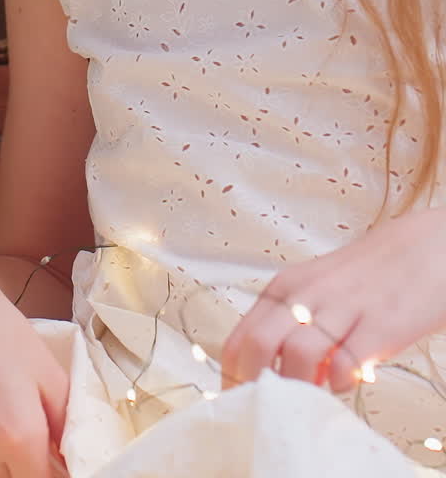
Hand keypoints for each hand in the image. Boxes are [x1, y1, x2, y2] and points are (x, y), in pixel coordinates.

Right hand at [0, 263, 69, 477]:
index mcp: (20, 436)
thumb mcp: (47, 371)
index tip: (57, 457)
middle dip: (28, 462)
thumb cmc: (1, 332)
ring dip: (1, 456)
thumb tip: (73, 458)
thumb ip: (66, 423)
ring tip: (0, 406)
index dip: (54, 472)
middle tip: (30, 421)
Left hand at [220, 206, 445, 393]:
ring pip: (298, 355)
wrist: (419, 250)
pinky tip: (346, 377)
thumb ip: (288, 327)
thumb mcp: (313, 292)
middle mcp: (307, 295)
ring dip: (301, 386)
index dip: (234, 377)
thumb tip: (266, 375)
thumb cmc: (361, 278)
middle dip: (259, 384)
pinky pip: (346, 364)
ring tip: (315, 392)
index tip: (241, 401)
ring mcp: (343, 308)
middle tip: (275, 404)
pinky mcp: (379, 325)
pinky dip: (339, 381)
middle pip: (259, 346)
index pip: (240, 338)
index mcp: (285, 288)